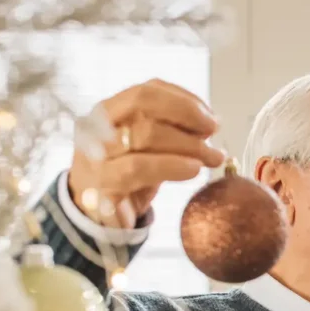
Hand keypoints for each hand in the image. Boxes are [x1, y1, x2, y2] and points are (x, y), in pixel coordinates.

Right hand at [68, 79, 223, 228]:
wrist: (95, 219)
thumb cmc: (126, 176)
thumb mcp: (147, 148)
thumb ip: (171, 131)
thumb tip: (211, 122)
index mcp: (108, 111)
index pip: (146, 91)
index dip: (184, 100)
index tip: (211, 117)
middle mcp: (96, 127)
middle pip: (144, 105)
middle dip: (187, 116)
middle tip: (214, 134)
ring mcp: (95, 156)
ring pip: (144, 134)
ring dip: (188, 144)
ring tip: (212, 157)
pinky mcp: (100, 185)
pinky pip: (138, 168)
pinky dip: (171, 165)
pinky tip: (193, 169)